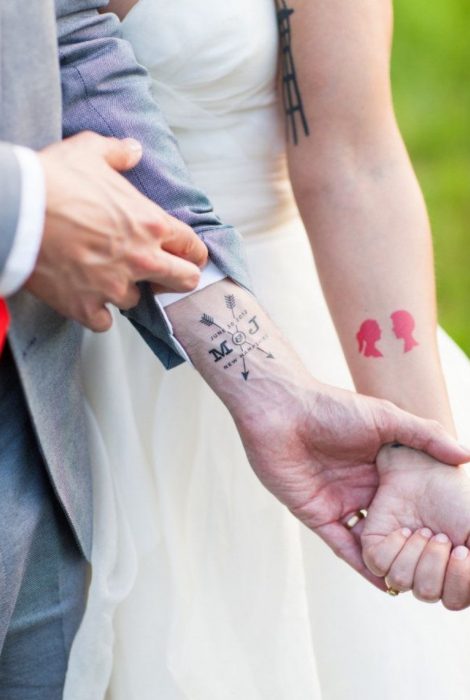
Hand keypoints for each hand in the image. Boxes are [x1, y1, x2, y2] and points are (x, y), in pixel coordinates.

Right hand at [26, 132, 207, 330]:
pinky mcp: (87, 307)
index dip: (193, 252)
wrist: (17, 211)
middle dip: (178, 279)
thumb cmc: (54, 181)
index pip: (192, 247)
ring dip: (125, 292)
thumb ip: (118, 154)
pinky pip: (103, 322)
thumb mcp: (89, 152)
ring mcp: (115, 287)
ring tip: (105, 277)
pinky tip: (86, 299)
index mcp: (151, 225)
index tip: (188, 256)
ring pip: (136, 302)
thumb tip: (132, 150)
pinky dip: (96, 313)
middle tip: (164, 276)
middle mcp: (141, 260)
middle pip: (184, 281)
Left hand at [234, 379, 469, 587]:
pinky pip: (342, 544)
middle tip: (441, 571)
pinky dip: (361, 564)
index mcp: (378, 463)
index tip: (454, 539)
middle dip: (412, 544)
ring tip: (418, 585)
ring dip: (389, 559)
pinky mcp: (315, 513)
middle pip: (391, 522)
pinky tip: (384, 583)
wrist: (279, 410)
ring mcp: (338, 500)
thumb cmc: (330, 407)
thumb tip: (466, 455)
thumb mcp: (385, 418)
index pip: (408, 497)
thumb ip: (424, 436)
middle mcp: (360, 484)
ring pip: (369, 539)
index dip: (429, 516)